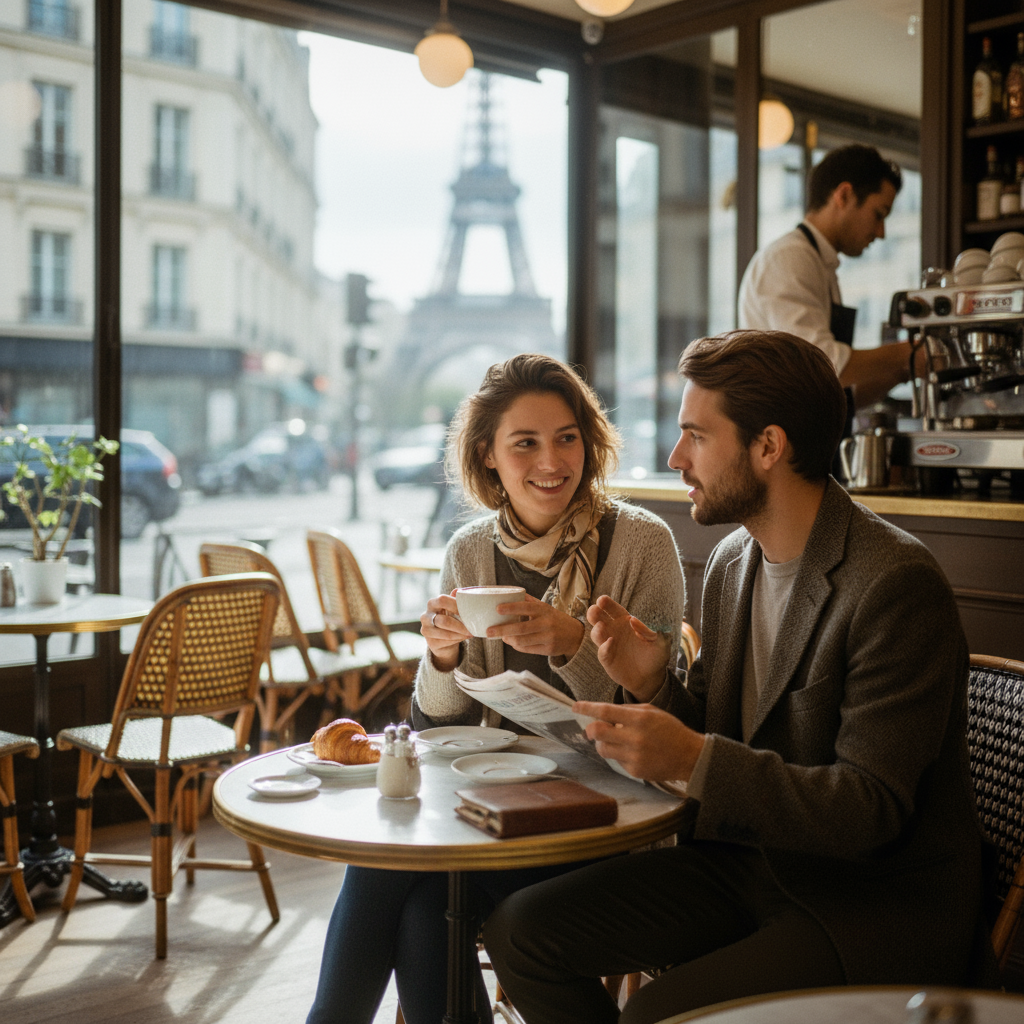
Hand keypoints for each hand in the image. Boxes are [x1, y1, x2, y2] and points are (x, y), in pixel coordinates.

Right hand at [420, 591, 470, 671]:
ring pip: (446, 633)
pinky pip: (447, 642)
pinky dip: (459, 639)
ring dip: (461, 634)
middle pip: (444, 621)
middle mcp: (425, 616)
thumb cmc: (451, 619)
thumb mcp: (453, 608)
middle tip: (473, 627)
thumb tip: (458, 590)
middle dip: (461, 625)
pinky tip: (465, 637)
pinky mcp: (431, 643)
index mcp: (432, 603)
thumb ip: (456, 600)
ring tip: (471, 632)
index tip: (469, 611)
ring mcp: (426, 630)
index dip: (456, 605)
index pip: (442, 600)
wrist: (444, 639)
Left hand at [487, 594, 584, 659]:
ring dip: (508, 639)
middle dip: (502, 630)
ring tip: (501, 637)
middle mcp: (546, 623)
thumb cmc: (555, 619)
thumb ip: (528, 601)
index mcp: (543, 610)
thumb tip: (509, 592)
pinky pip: (528, 649)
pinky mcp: (548, 649)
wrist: (575, 635)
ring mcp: (548, 637)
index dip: (511, 608)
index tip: (497, 609)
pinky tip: (512, 642)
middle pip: (520, 628)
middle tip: (489, 631)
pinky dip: (517, 646)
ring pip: (522, 641)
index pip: (525, 607)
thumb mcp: (545, 607)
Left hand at [574, 700, 704, 781]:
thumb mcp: (651, 712)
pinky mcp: (635, 771)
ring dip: (603, 743)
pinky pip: (616, 761)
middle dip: (590, 729)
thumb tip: (603, 714)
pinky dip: (618, 755)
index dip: (587, 708)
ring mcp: (634, 756)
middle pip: (597, 732)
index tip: (575, 707)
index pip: (605, 711)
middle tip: (592, 728)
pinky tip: (632, 752)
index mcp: (639, 718)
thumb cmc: (670, 730)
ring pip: (602, 749)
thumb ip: (627, 712)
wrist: (689, 756)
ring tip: (615, 740)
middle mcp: (634, 737)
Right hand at [586, 595, 671, 700]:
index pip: (613, 609)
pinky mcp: (607, 659)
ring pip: (596, 633)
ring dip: (597, 630)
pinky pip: (602, 652)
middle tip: (594, 610)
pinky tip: (610, 643)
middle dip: (594, 613)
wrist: (651, 677)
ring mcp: (609, 644)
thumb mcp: (659, 642)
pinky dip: (604, 647)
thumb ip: (648, 630)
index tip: (602, 600)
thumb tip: (632, 619)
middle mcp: (614, 630)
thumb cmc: (656, 655)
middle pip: (599, 618)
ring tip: (601, 626)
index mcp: (625, 621)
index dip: (606, 604)